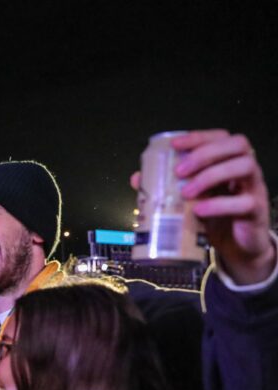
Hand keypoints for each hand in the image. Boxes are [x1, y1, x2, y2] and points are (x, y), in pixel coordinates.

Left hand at [173, 130, 274, 284]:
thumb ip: (166, 187)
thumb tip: (138, 178)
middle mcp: (245, 169)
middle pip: (237, 145)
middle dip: (205, 154)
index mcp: (228, 161)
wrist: (237, 246)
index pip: (221, 137)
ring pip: (245, 166)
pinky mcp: (256, 211)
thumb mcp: (189, 199)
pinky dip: (219, 205)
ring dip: (211, 175)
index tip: (175, 145)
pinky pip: (244, 202)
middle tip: (179, 171)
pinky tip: (199, 211)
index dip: (199, 137)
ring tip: (186, 193)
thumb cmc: (213, 216)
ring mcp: (254, 188)